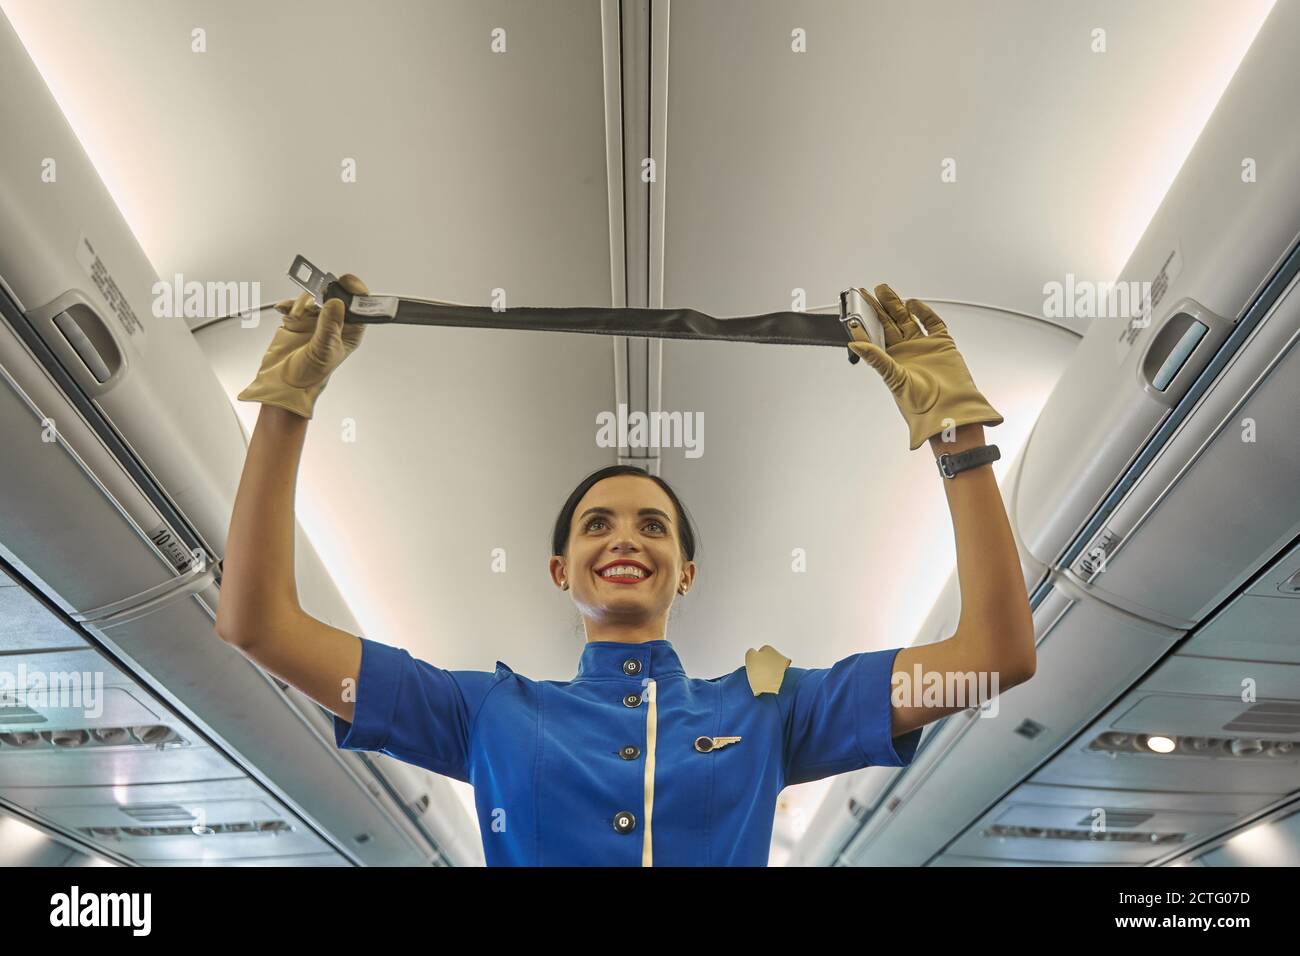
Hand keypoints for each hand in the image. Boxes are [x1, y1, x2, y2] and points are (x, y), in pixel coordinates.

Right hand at [236, 273, 369, 419]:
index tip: (346, 281)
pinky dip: (289, 304)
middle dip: (324, 293)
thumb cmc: (310, 374)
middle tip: (317, 296)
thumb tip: (336, 302)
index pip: (359, 306)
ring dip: (303, 302)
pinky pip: (295, 302)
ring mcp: (316, 319)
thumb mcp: (323, 350)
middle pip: (336, 295)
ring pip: (314, 296)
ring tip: (297, 316)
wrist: (283, 382)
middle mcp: (335, 323)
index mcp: (350, 332)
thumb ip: (329, 325)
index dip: (355, 291)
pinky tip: (286, 310)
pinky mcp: (298, 318)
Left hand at [848, 284, 1001, 449]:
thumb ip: (875, 358)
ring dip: (897, 305)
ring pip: (908, 319)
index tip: (856, 306)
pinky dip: (923, 312)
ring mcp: (923, 346)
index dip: (865, 321)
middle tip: (870, 291)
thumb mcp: (893, 379)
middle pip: (890, 323)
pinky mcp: (941, 343)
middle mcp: (905, 351)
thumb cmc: (921, 404)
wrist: (950, 409)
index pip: (874, 335)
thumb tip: (854, 345)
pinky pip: (931, 323)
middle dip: (880, 307)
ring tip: (884, 291)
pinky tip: (912, 304)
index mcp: (891, 361)